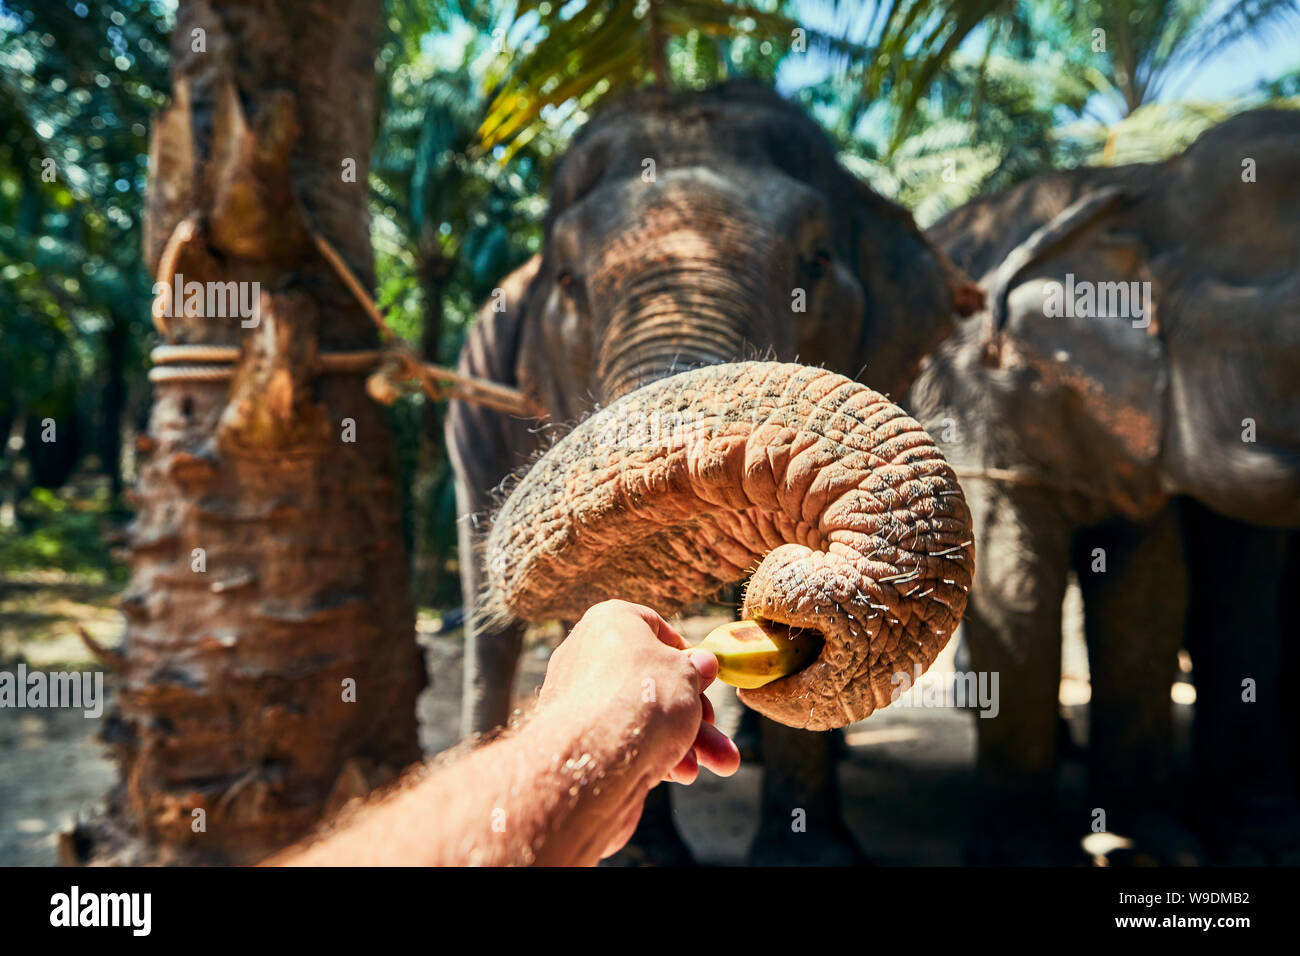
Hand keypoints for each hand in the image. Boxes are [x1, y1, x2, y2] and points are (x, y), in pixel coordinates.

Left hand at [537, 600, 740, 857]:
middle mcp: (586, 654)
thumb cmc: (645, 698)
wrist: (594, 760)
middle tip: (717, 730)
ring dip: (685, 739)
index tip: (705, 675)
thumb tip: (703, 663)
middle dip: (694, 711)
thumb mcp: (687, 675)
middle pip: (652, 680)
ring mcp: (578, 698)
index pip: (651, 626)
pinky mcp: (575, 738)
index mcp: (608, 620)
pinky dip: (653, 752)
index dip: (684, 651)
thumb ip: (696, 669)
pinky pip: (622, 738)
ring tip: (723, 764)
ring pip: (642, 714)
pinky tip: (681, 772)